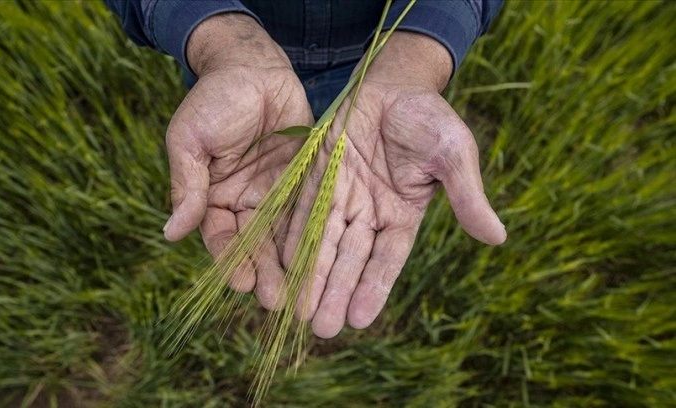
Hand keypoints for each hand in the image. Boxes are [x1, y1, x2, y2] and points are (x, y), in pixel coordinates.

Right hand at [163, 13, 312, 307]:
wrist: (253, 66)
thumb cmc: (214, 99)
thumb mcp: (191, 140)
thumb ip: (187, 186)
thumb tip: (170, 234)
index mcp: (214, 197)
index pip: (220, 237)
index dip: (229, 260)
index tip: (239, 282)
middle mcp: (245, 202)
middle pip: (255, 245)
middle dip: (264, 273)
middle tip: (277, 301)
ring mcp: (276, 192)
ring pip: (283, 236)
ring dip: (290, 265)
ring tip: (301, 293)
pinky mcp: (304, 180)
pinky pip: (309, 211)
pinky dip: (313, 235)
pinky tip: (323, 258)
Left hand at [282, 32, 506, 337]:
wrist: (392, 81)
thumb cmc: (428, 117)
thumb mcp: (454, 154)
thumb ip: (468, 195)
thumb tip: (498, 238)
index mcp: (402, 214)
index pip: (386, 259)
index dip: (373, 287)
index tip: (360, 320)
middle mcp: (369, 212)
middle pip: (350, 259)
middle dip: (336, 292)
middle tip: (322, 330)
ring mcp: (341, 195)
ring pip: (323, 242)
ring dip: (312, 275)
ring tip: (299, 310)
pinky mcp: (316, 175)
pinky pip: (302, 209)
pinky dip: (291, 235)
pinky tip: (280, 263)